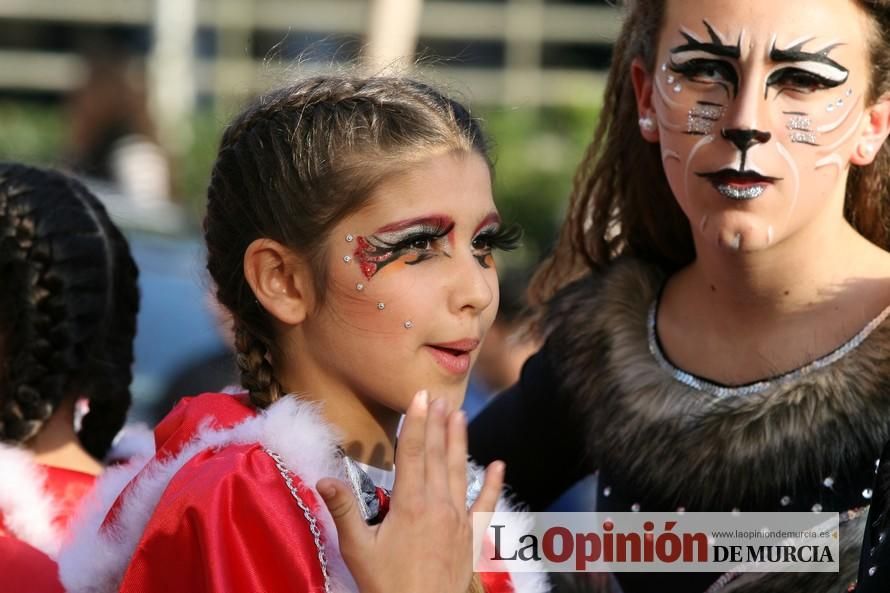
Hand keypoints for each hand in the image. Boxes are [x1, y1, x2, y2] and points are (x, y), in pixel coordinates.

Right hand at [317, 390, 504, 592]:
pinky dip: (493, 484)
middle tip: (439, 396)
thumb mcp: (359, 550)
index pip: (413, 453)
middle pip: (438, 455)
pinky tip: (500, 465)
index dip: (416, 423)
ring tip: (460, 415)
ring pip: (460, 472)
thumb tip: (322, 480)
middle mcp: (439, 506)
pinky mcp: (471, 536)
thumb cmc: (386, 585)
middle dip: (438, 424)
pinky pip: (485, 505)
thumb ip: (343, 512)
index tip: (420, 396)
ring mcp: (458, 520)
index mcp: (411, 505)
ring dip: (460, 442)